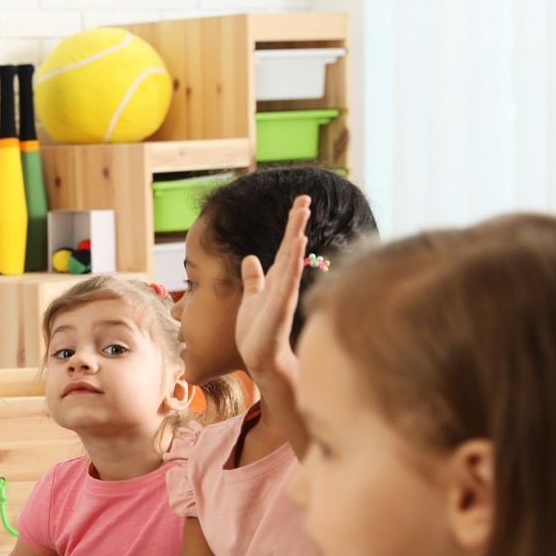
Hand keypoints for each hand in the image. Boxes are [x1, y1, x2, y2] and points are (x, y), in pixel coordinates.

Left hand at [235, 194, 309, 383]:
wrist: (259, 357)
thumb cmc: (257, 331)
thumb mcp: (252, 296)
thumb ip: (253, 277)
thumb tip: (250, 257)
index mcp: (277, 278)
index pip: (287, 246)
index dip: (293, 224)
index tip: (300, 202)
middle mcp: (284, 282)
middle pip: (292, 246)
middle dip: (297, 222)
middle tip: (305, 198)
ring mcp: (284, 293)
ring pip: (292, 258)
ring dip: (297, 235)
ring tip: (302, 213)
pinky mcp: (281, 305)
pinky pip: (289, 279)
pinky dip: (294, 261)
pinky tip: (298, 243)